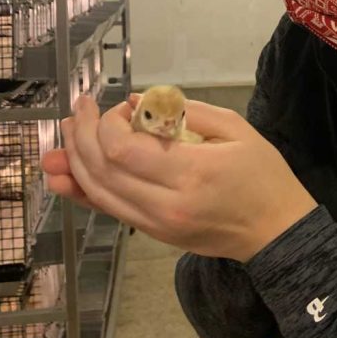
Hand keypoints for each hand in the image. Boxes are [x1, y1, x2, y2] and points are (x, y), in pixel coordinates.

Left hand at [41, 95, 317, 262]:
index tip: (122, 106)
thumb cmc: (262, 175)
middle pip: (101, 169)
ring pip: (98, 192)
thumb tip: (139, 103)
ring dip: (74, 160)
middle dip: (82, 134)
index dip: (108, 123)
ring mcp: (156, 224)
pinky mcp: (152, 234)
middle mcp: (165, 204)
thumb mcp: (236, 128)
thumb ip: (187, 112)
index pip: (122, 149)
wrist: (276, 232)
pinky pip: (108, 210)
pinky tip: (60, 175)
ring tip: (66, 132)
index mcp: (190, 173)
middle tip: (80, 108)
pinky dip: (81, 191)